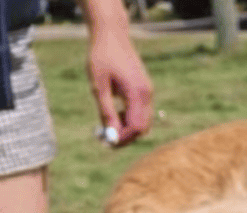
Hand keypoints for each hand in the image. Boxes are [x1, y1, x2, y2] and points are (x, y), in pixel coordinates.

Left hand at [84, 3, 153, 145]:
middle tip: (104, 138)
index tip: (106, 143)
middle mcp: (146, 93)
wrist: (111, 35)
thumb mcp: (99, 87)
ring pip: (143, 121)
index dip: (122, 139)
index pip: (136, 127)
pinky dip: (129, 118)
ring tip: (106, 122)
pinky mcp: (144, 88)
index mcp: (137, 93)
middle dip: (125, 137)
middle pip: (143, 127)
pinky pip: (141, 112)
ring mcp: (147, 91)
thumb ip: (106, 111)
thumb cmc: (102, 57)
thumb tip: (110, 135)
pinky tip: (113, 111)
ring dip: (126, 128)